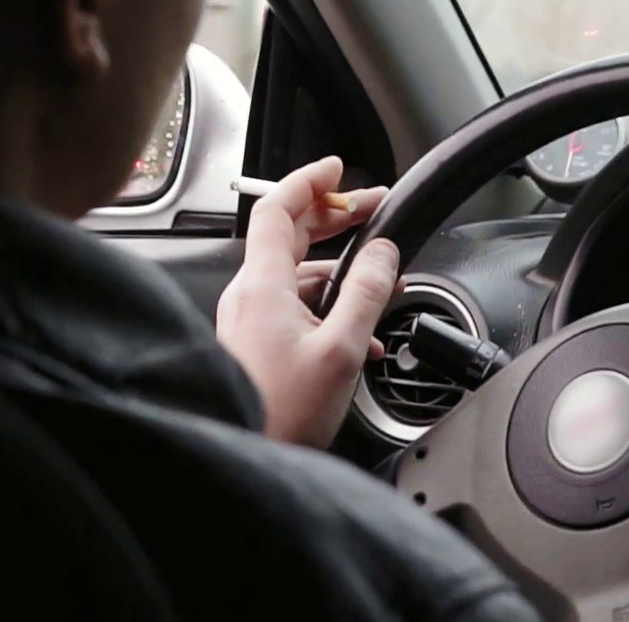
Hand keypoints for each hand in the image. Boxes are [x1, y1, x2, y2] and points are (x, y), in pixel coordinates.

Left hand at [216, 155, 401, 447]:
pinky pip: (294, 306)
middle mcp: (249, 296)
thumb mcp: (341, 350)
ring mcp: (249, 320)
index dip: (309, 181)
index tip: (339, 168)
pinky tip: (360, 329)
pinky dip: (329, 302)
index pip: (278, 209)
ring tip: (381, 274)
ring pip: (296, 272)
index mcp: (262, 286)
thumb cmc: (282, 414)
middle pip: (289, 234)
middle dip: (334, 215)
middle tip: (373, 207)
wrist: (244, 459)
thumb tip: (385, 251)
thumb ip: (366, 293)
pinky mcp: (256, 344)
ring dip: (339, 266)